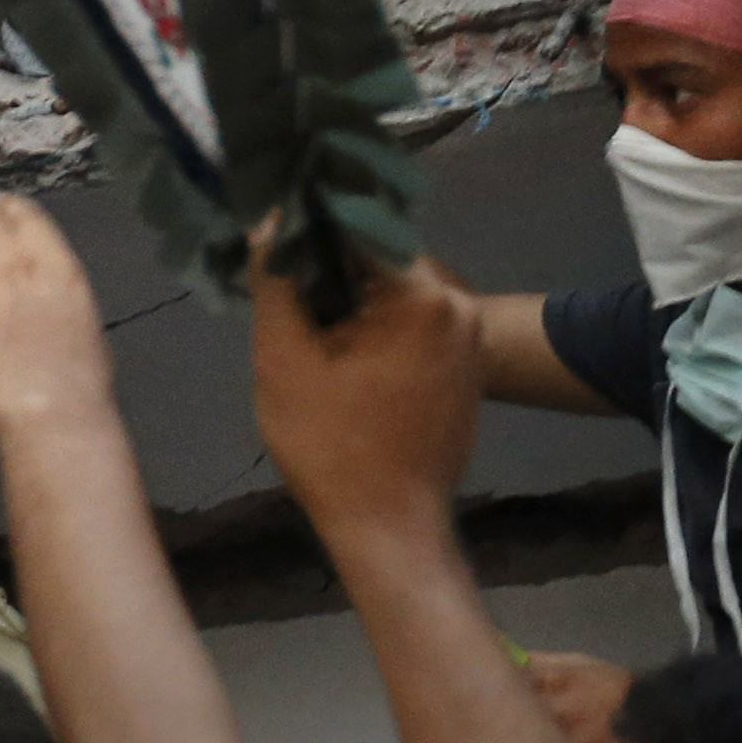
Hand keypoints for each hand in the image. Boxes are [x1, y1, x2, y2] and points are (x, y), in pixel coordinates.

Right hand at [249, 236, 482, 536]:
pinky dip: (379, 323)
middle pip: (383, 257)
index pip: (359, 226)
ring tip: (307, 319)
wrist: (388, 525)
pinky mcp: (466, 367)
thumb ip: (277, 280)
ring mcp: (470, 338)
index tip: (272, 233)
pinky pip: (417, 322)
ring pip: (399, 290)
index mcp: (422, 296)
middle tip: (282, 287)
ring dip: (355, 295)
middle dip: (332, 265)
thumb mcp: (284, 358)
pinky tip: (343, 351)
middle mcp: (460, 306)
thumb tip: (271, 216)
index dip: (310, 225)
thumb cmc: (330, 443)